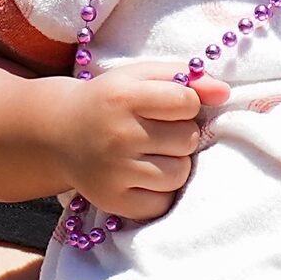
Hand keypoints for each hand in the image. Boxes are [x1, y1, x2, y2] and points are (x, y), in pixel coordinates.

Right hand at [55, 67, 225, 221]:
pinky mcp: (111, 200)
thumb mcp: (142, 76)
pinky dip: (160, 193)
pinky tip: (143, 177)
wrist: (56, 133)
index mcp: (123, 98)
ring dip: (175, 164)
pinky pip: (162, 203)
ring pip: (179, 173)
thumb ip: (187, 78)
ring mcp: (112, 171)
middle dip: (182, 134)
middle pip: (188, 139)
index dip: (188, 103)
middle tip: (156, 132)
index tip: (170, 106)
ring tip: (151, 154)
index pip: (187, 102)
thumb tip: (224, 93)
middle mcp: (117, 135)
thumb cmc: (112, 101)